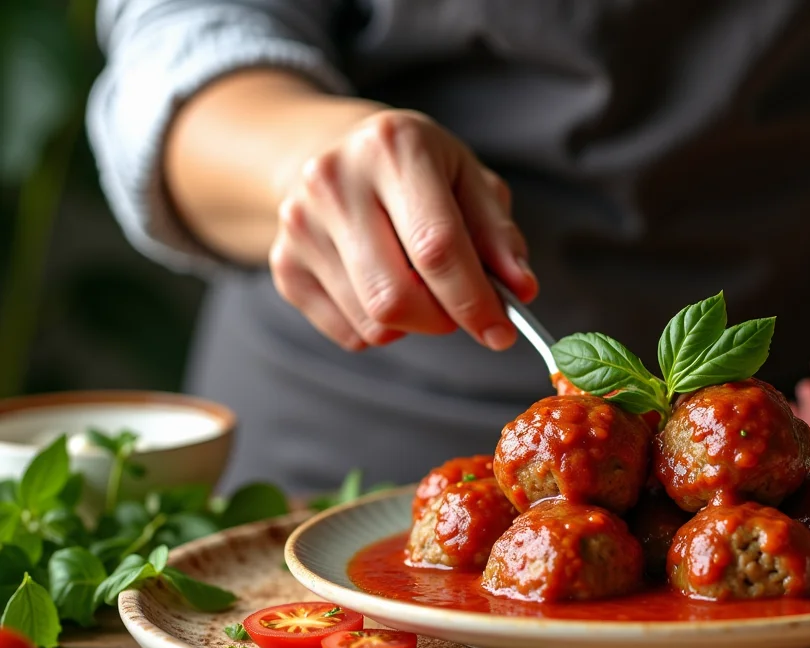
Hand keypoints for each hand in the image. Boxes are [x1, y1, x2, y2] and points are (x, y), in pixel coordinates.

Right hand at [268, 109, 535, 350]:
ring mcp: (300, 224)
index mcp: (394, 147)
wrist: (331, 152)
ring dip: (413, 324)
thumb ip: (498, 235)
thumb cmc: (417, 171)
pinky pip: (348, 333)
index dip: (474, 301)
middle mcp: (335, 181)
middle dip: (442, 321)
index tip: (501, 333)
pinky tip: (383, 284)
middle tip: (462, 312)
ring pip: (372, 322)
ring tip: (420, 284)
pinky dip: (380, 327)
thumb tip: (520, 291)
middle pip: (395, 296)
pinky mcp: (284, 264)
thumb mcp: (468, 180)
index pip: (437, 246)